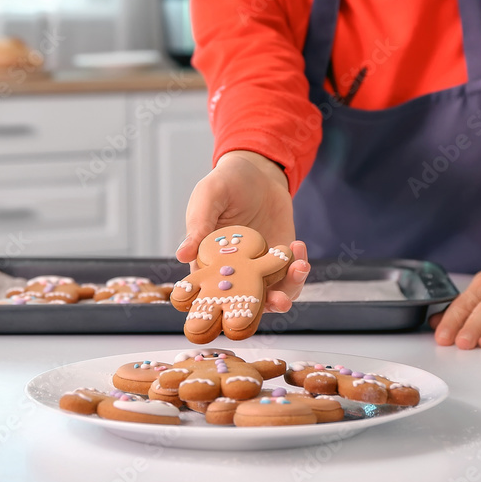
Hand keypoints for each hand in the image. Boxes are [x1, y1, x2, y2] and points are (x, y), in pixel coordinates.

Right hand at [176, 150, 310, 312]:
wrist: (257, 171)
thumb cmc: (225, 183)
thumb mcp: (208, 197)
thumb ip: (199, 225)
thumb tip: (182, 256)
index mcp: (209, 262)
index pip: (212, 295)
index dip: (223, 308)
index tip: (239, 309)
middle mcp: (236, 271)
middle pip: (248, 303)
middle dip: (265, 307)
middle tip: (279, 300)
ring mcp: (260, 267)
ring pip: (275, 294)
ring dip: (289, 290)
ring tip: (299, 266)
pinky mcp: (281, 259)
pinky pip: (292, 274)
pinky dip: (299, 268)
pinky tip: (298, 247)